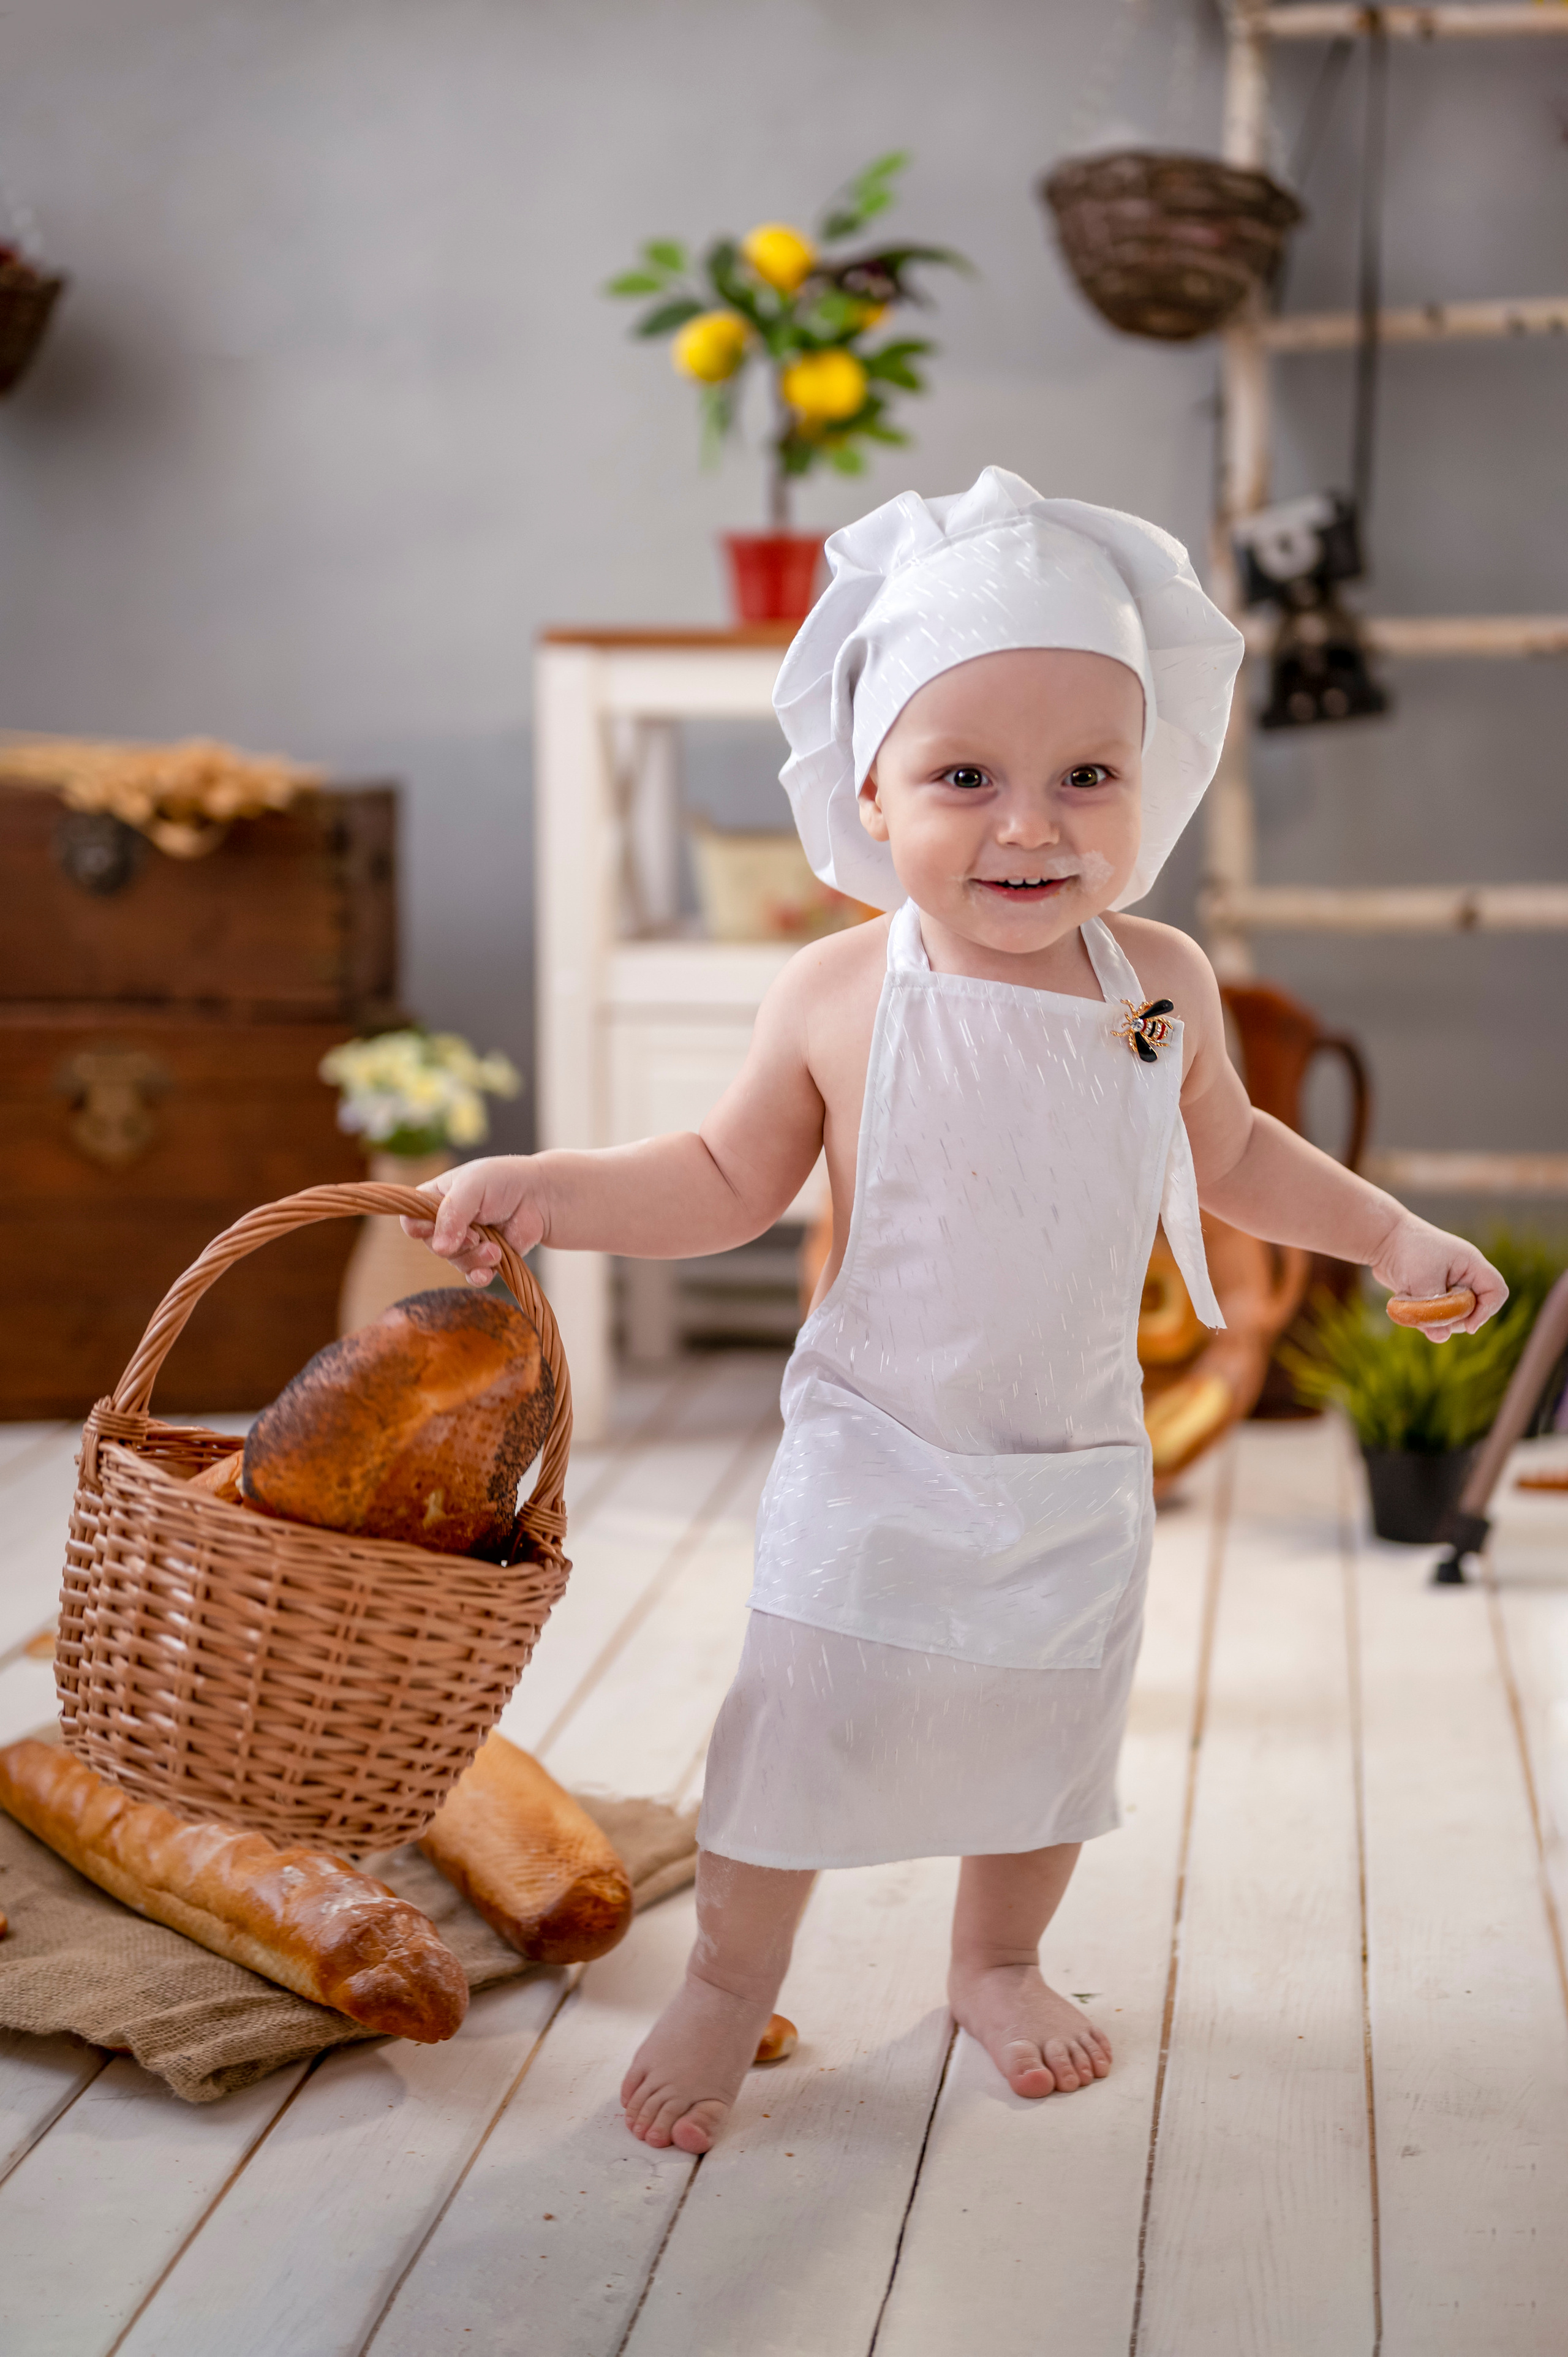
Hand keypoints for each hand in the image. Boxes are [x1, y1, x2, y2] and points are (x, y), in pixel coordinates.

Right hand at [398, 1155, 546, 1285]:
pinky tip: (489, 1271)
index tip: (431, 1229)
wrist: (541, 1197)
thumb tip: (439, 1248)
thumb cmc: (505, 1181)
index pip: (411, 1218)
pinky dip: (479, 1275)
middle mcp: (447, 1222)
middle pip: (433, 1245)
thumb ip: (453, 1212)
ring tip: (495, 1249)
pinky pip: (473, 1275)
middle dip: (455, 1244)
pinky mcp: (485, 1257)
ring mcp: (466, 1241)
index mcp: (436, 1199)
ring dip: (474, 1259)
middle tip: (476, 1235)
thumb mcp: (474, 1185)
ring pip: (455, 1262)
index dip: (418, 1228)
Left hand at [1369, 1217, 1507, 1341]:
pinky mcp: (1434, 1293)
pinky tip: (1407, 1304)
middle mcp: (1465, 1275)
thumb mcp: (1421, 1282)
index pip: (1496, 1291)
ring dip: (1435, 1319)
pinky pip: (1437, 1313)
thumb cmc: (1406, 1252)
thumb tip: (1441, 1338)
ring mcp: (1450, 1285)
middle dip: (1455, 1320)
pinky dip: (1424, 1315)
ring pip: (1454, 1315)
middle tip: (1431, 1316)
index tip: (1468, 1326)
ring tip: (1412, 1306)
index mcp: (1471, 1265)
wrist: (1383, 1239)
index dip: (1487, 1311)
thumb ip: (1434, 1311)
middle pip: (1475, 1309)